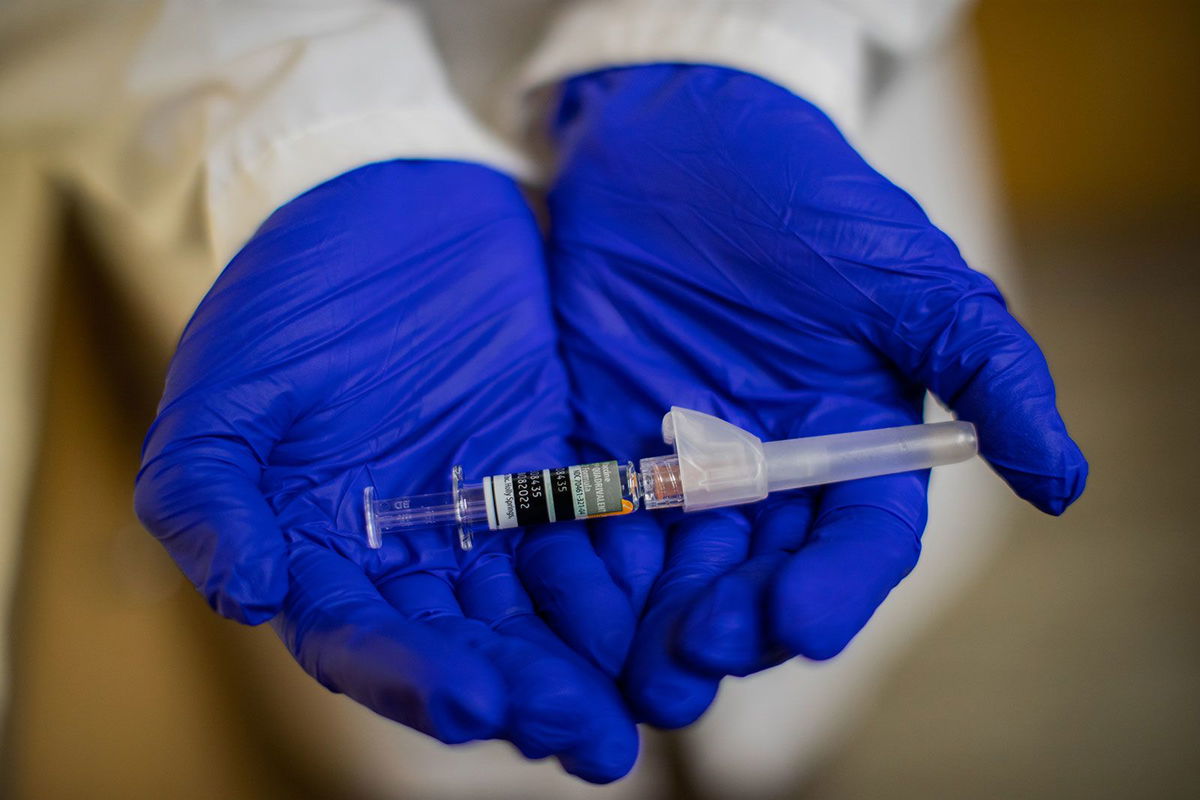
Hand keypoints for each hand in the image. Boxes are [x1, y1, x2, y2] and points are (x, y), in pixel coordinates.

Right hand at [135, 161, 636, 780]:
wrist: (387, 202)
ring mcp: (492, 512)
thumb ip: (208, 499)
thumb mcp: (223, 391)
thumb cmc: (287, 298)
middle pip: (471, 644)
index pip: (367, 643)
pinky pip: (597, 530)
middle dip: (529, 693)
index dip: (418, 679)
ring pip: (542, 606)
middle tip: (590, 741)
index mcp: (328, 553)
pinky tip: (667, 607)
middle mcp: (415, 552)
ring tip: (643, 704)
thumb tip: (246, 600)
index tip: (477, 703)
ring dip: (591, 657)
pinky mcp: (556, 465)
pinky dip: (626, 571)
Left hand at [547, 66, 1087, 726]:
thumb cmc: (805, 197)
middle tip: (698, 652)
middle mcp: (767, 470)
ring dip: (655, 621)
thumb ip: (984, 367)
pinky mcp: (600, 442)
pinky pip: (593, 519)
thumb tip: (1066, 482)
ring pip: (674, 568)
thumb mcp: (904, 272)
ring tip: (634, 666)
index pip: (853, 542)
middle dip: (733, 620)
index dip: (833, 589)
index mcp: (850, 444)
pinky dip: (582, 565)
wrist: (675, 142)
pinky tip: (567, 599)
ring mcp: (679, 461)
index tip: (800, 628)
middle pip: (758, 573)